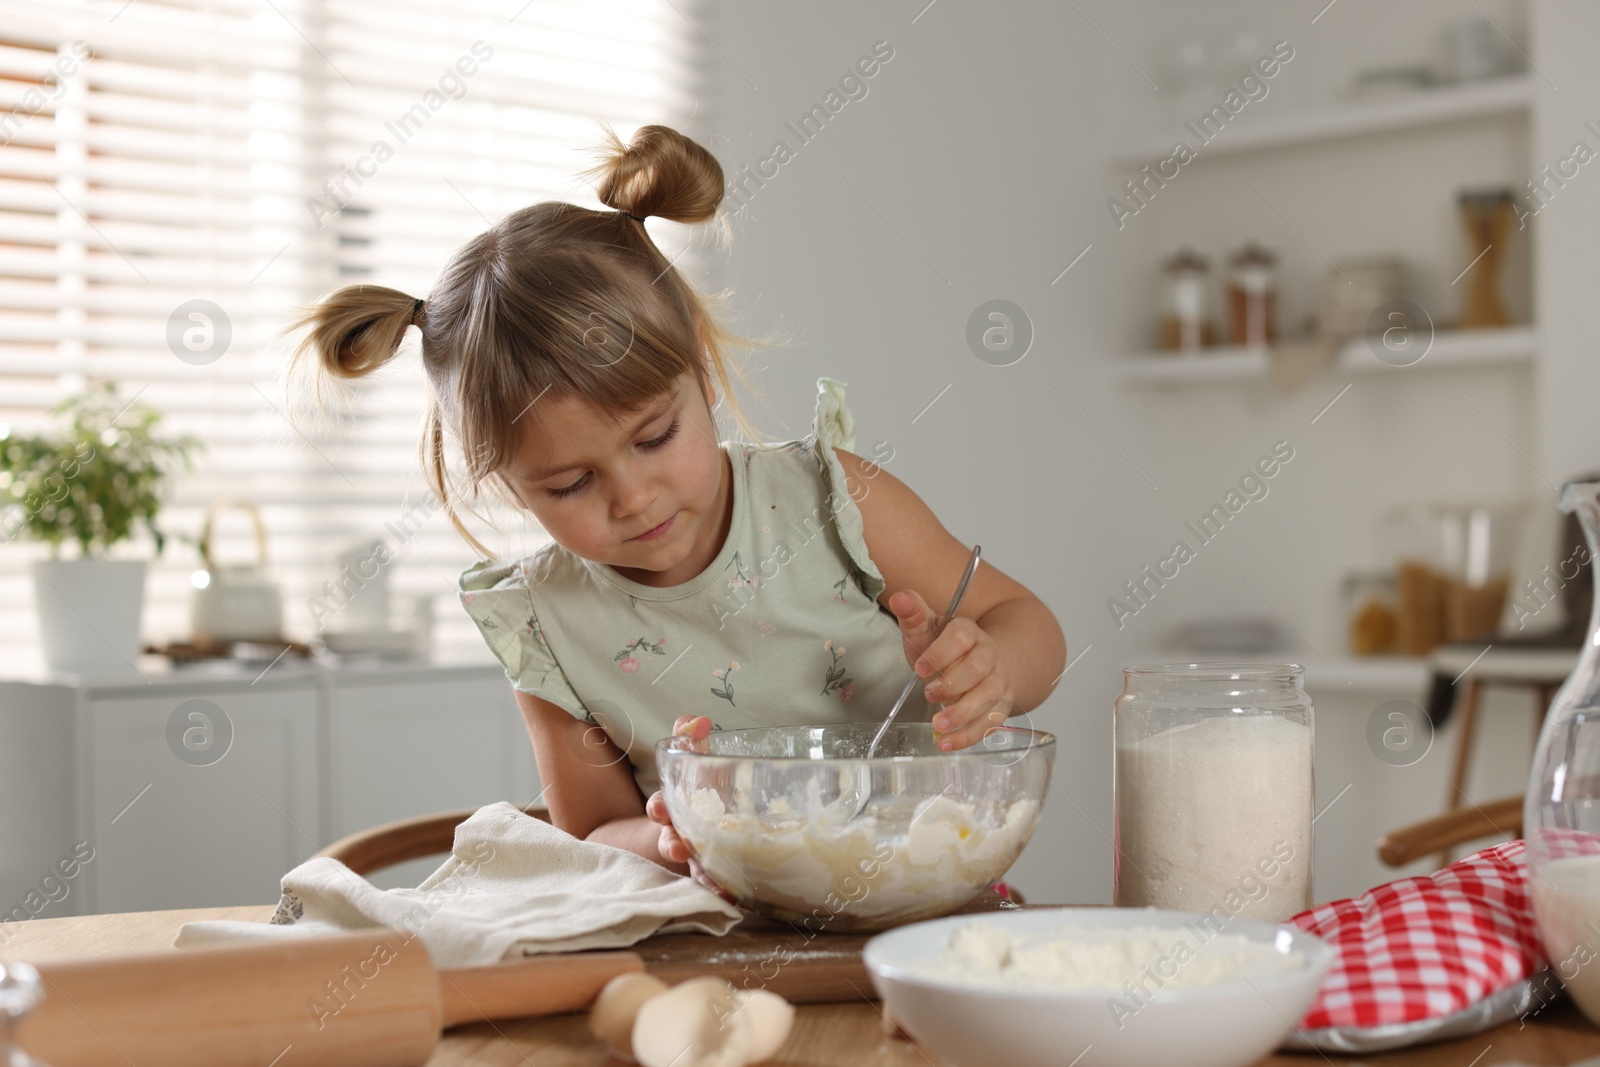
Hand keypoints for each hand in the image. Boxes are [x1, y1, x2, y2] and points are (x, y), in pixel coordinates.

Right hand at [646, 715, 734, 901]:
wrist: (726, 820)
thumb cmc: (706, 786)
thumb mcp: (699, 761)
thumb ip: (691, 740)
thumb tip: (695, 720)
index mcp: (677, 807)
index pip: (661, 808)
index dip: (659, 808)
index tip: (660, 810)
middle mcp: (684, 834)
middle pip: (671, 841)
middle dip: (671, 843)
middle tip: (676, 846)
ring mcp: (702, 856)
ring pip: (695, 866)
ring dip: (699, 873)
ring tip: (710, 879)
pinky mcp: (721, 873)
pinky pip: (720, 884)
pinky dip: (724, 890)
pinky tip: (733, 895)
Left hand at [888, 590, 1016, 751]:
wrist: (990, 662)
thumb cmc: (950, 649)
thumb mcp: (928, 629)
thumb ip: (913, 614)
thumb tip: (900, 597)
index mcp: (969, 632)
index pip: (962, 636)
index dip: (942, 651)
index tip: (919, 666)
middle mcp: (989, 655)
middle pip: (979, 666)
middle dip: (954, 682)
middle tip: (928, 693)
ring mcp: (998, 681)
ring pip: (989, 696)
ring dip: (964, 712)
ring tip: (939, 724)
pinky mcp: (1001, 706)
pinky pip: (990, 722)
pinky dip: (969, 735)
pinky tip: (947, 743)